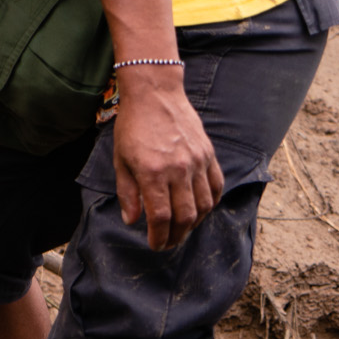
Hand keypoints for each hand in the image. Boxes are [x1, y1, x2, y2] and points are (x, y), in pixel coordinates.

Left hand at [111, 65, 223, 248]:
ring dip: (194, 223)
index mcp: (153, 172)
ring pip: (204, 205)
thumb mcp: (121, 160)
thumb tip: (132, 220)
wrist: (155, 94)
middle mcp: (178, 169)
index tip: (155, 245)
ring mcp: (197, 162)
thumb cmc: (133, 127)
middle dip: (177, 236)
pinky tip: (201, 210)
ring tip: (182, 229)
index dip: (159, 237)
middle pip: (185, 216)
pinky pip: (216, 186)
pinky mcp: (208, 154)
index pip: (161, 217)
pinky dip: (211, 203)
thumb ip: (127, 192)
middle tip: (168, 243)